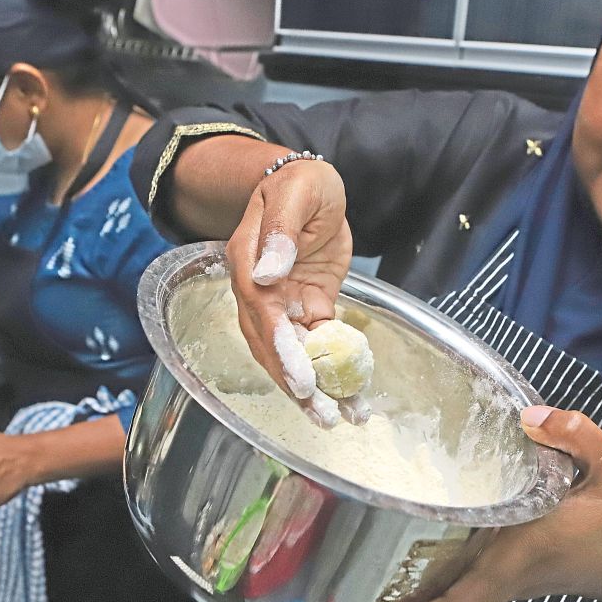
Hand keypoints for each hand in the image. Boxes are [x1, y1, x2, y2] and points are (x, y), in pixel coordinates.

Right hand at [225, 160, 364, 427]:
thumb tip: (268, 273)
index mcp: (249, 263)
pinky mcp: (308, 306)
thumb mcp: (296, 193)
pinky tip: (353, 395)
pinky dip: (334, 370)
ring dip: (315, 388)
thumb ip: (281, 230)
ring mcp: (284, 303)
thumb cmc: (298, 182)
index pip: (261, 314)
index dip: (281, 349)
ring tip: (340, 418)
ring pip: (294, 353)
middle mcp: (260, 291)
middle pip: (272, 346)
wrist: (310, 184)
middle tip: (324, 414)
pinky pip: (319, 344)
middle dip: (296, 384)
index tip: (302, 379)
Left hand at [391, 406, 601, 601]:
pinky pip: (488, 588)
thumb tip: (528, 415)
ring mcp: (527, 578)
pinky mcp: (532, 577)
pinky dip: (462, 593)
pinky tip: (440, 585)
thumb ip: (575, 434)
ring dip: (440, 601)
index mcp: (535, 543)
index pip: (481, 582)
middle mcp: (523, 567)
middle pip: (467, 598)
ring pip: (475, 596)